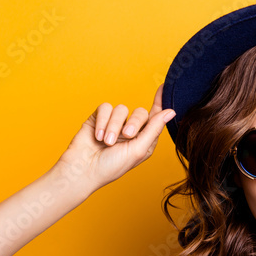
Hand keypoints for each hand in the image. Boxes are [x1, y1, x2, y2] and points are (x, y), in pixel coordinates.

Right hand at [55, 82, 174, 191]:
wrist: (83, 169)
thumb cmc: (112, 166)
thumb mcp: (138, 150)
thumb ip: (154, 129)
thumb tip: (171, 112)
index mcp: (144, 140)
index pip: (155, 118)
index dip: (161, 103)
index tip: (165, 86)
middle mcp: (131, 131)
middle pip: (140, 112)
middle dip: (134, 123)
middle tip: (126, 135)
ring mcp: (114, 124)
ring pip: (121, 109)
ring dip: (114, 126)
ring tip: (107, 142)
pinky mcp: (98, 118)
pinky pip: (105, 108)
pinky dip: (102, 121)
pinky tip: (98, 135)